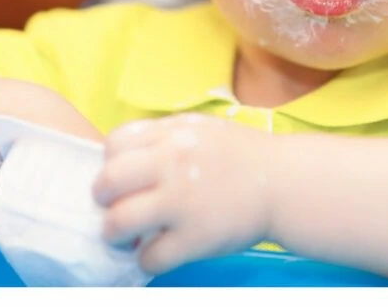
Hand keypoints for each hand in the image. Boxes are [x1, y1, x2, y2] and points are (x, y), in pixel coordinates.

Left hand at [92, 113, 274, 274]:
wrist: (285, 183)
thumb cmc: (241, 155)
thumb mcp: (200, 127)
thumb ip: (162, 137)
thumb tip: (122, 158)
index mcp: (173, 134)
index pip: (115, 144)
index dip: (111, 163)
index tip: (122, 177)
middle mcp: (173, 164)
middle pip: (107, 181)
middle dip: (102, 199)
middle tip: (114, 208)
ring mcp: (183, 202)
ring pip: (119, 222)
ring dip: (115, 234)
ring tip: (127, 237)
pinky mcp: (196, 238)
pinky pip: (150, 256)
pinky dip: (147, 259)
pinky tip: (158, 251)